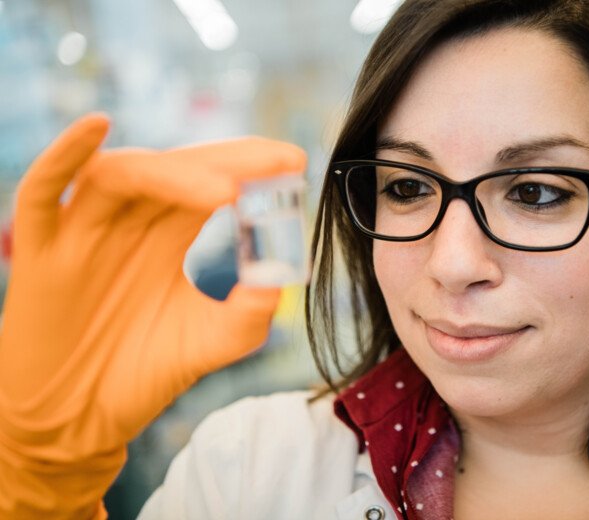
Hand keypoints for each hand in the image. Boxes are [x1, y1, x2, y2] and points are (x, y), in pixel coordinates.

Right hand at [0, 114, 306, 517]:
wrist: (79, 422)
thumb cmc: (143, 374)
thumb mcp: (211, 340)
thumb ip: (250, 311)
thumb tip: (281, 277)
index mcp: (166, 236)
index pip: (209, 183)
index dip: (249, 168)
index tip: (295, 163)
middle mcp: (127, 224)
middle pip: (174, 170)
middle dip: (227, 161)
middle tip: (278, 160)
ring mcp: (82, 233)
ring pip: (121, 176)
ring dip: (172, 174)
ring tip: (226, 189)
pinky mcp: (40, 253)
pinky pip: (40, 193)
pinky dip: (61, 157)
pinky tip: (97, 128)